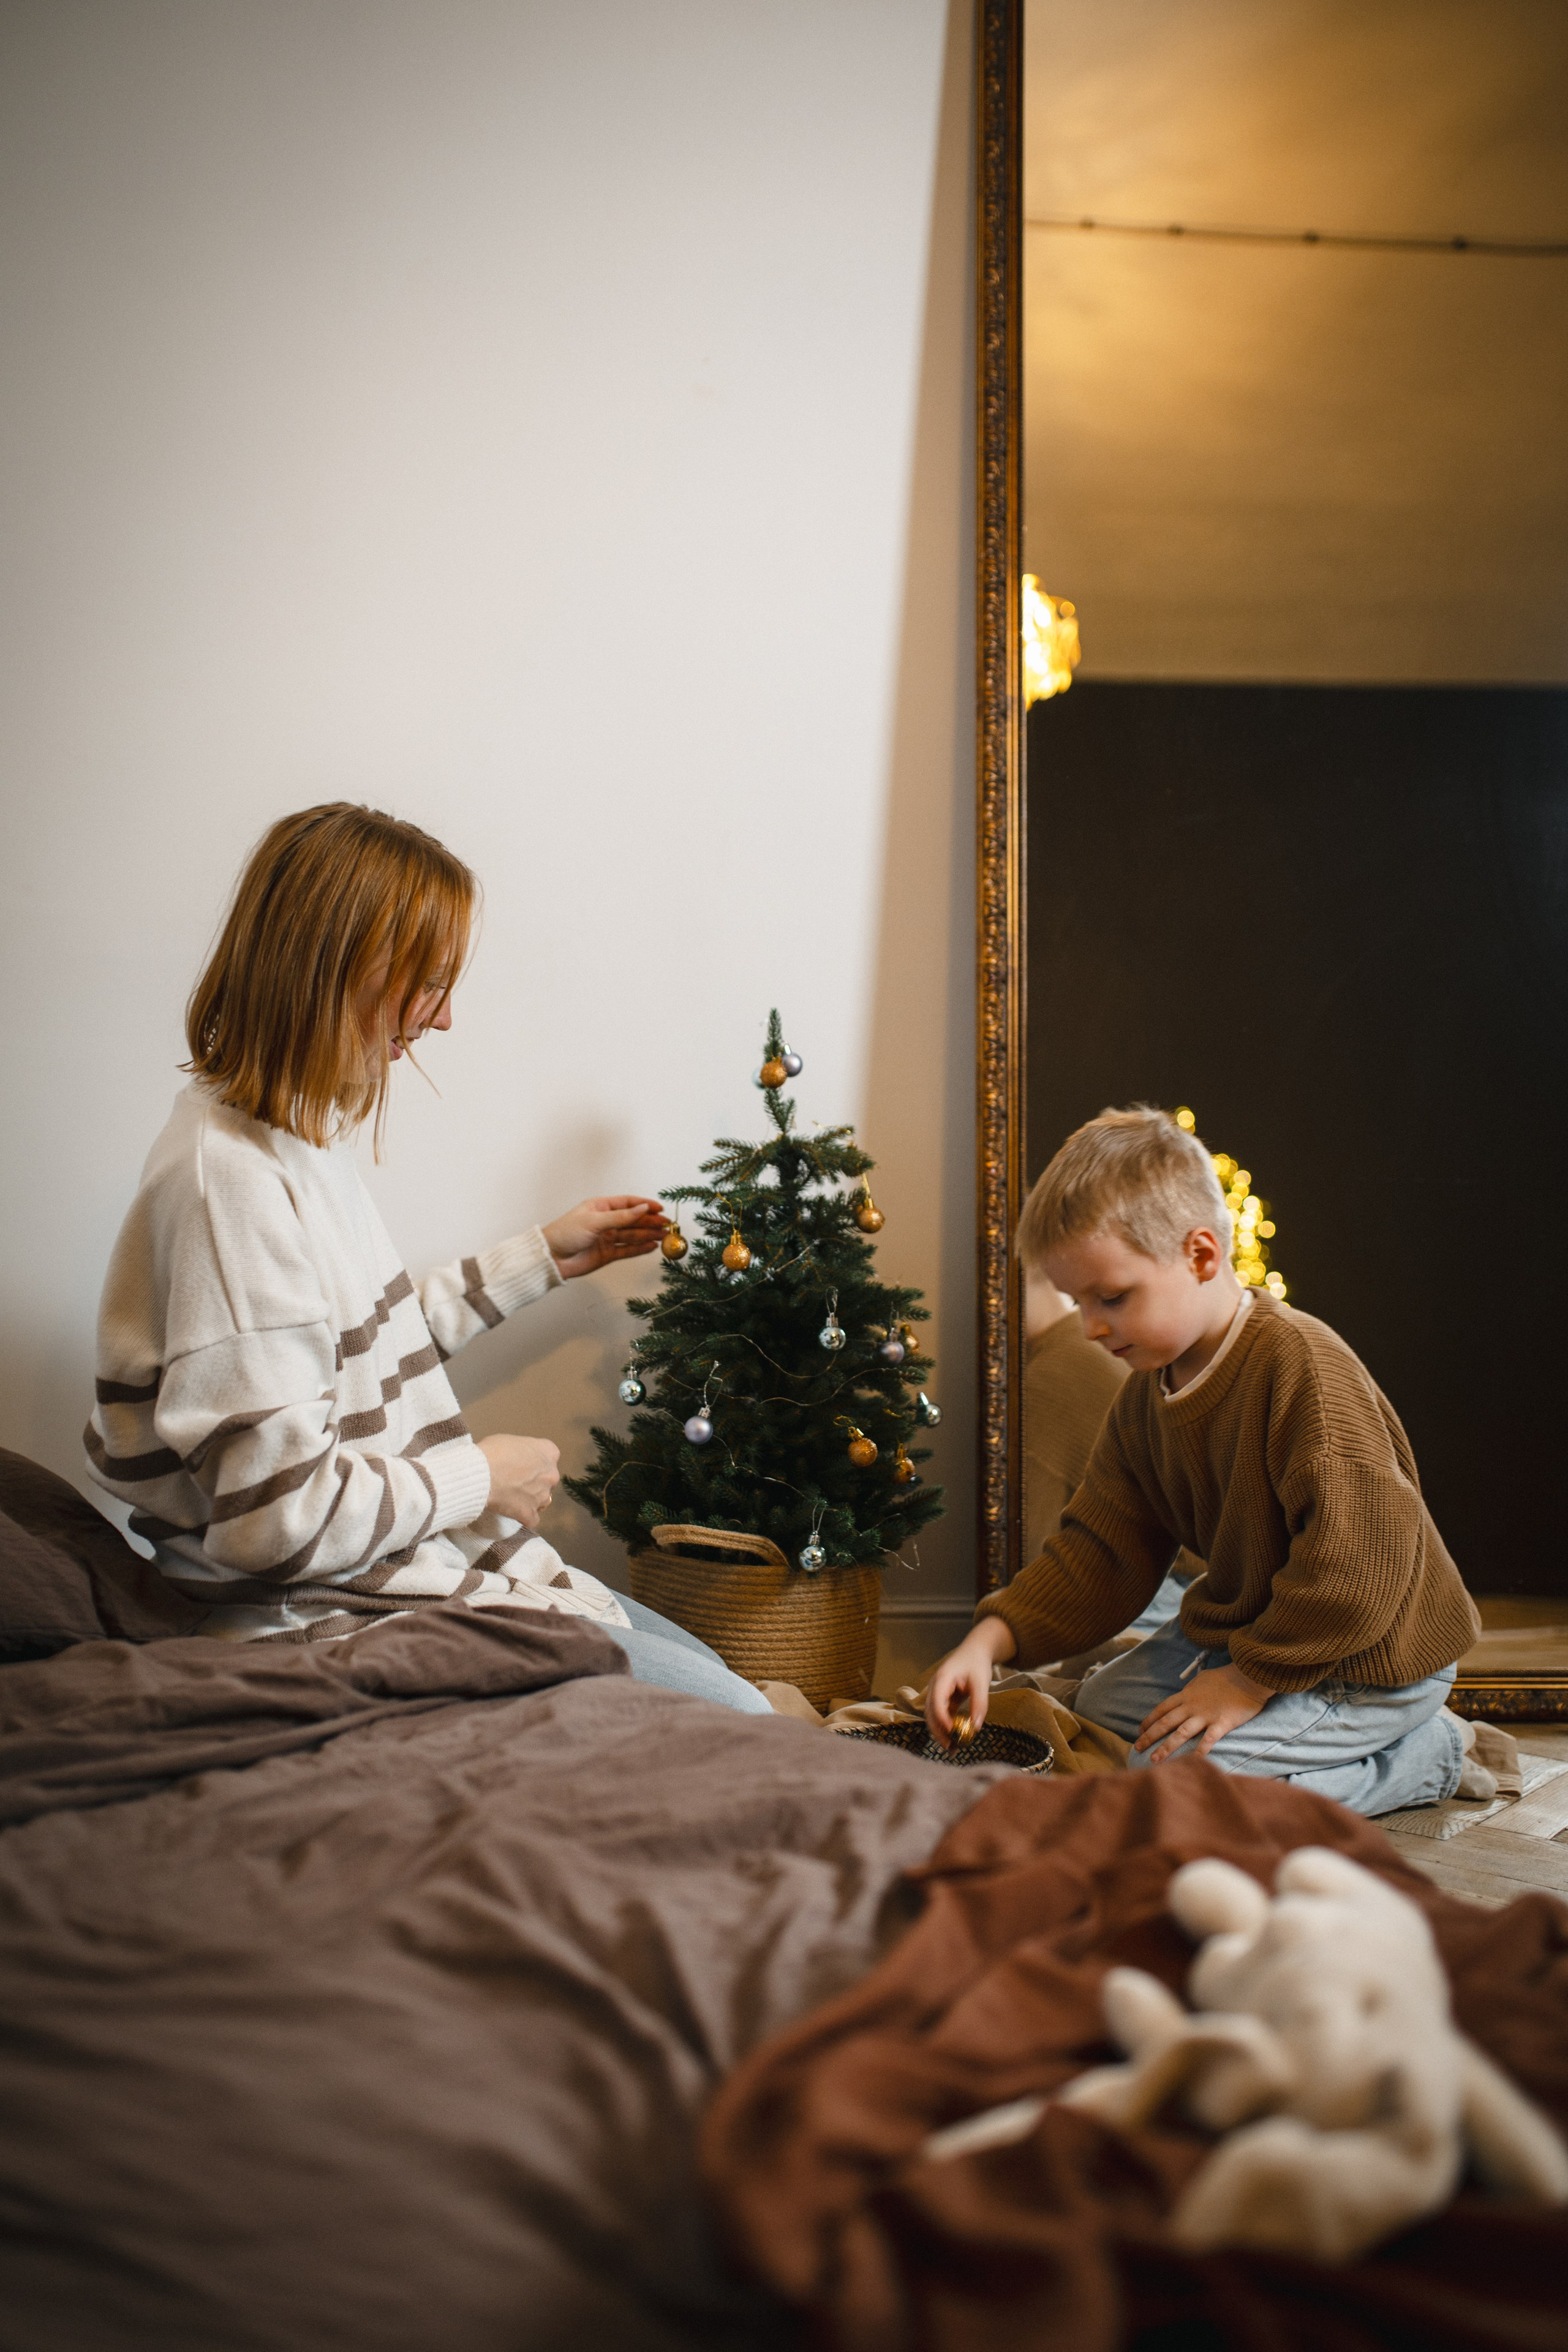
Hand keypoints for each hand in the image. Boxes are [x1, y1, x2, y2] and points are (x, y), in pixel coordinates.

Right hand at [477, 1434, 560, 1528]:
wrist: (480, 1474)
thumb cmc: (492, 1452)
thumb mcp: (511, 1440)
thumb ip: (522, 1451)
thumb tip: (518, 1458)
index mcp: (548, 1452)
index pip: (549, 1457)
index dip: (534, 1461)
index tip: (522, 1464)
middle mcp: (551, 1474)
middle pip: (547, 1479)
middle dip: (535, 1481)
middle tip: (515, 1481)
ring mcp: (542, 1496)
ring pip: (541, 1499)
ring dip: (530, 1499)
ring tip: (510, 1497)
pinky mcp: (529, 1513)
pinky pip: (532, 1519)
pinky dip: (524, 1517)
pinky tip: (512, 1512)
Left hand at [542, 1196, 668, 1279]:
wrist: (550, 1258)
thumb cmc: (566, 1233)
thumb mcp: (594, 1221)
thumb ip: (621, 1217)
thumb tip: (643, 1209)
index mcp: (600, 1207)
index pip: (628, 1204)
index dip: (645, 1205)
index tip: (660, 1208)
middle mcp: (605, 1222)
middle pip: (633, 1220)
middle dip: (650, 1222)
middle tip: (668, 1225)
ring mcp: (607, 1238)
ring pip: (632, 1235)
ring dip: (648, 1235)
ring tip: (665, 1236)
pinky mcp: (607, 1254)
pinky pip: (627, 1250)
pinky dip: (640, 1248)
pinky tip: (652, 1247)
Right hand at [923, 1617, 1016, 1749]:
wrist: (975, 1652)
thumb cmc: (977, 1664)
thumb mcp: (981, 1682)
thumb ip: (979, 1704)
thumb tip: (976, 1728)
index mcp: (942, 1678)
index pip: (937, 1700)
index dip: (941, 1716)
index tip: (950, 1731)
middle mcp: (935, 1687)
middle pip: (931, 1712)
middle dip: (938, 1730)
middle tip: (950, 1747)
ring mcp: (937, 1694)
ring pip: (933, 1717)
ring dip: (940, 1733)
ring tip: (952, 1749)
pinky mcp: (942, 1700)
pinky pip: (941, 1716)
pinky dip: (946, 1729)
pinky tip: (954, 1741)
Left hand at [1134, 1661, 1271, 1762]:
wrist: (1247, 1675)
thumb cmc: (1225, 1677)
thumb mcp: (1202, 1679)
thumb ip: (1191, 1689)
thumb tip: (1184, 1693)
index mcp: (1186, 1695)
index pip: (1162, 1709)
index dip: (1149, 1721)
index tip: (1140, 1731)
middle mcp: (1191, 1706)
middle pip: (1166, 1722)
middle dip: (1150, 1736)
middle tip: (1137, 1748)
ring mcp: (1206, 1715)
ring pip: (1181, 1733)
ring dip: (1166, 1747)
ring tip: (1154, 1760)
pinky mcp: (1221, 1723)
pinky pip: (1208, 1740)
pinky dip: (1199, 1751)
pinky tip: (1191, 1763)